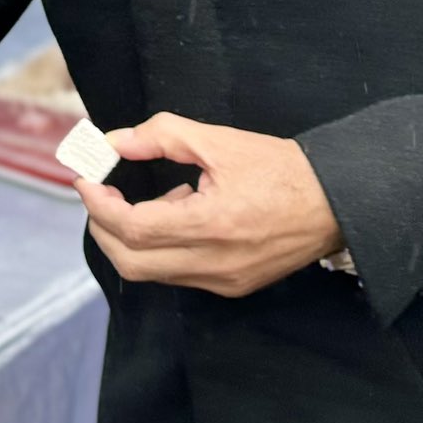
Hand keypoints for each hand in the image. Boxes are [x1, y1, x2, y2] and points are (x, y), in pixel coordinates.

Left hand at [74, 113, 345, 298]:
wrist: (337, 202)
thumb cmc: (281, 168)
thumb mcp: (219, 141)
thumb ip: (161, 136)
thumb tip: (113, 142)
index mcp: (212, 224)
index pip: (132, 228)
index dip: (98, 204)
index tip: (85, 178)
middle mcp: (215, 263)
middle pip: (131, 262)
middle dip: (102, 227)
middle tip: (98, 193)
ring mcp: (224, 281)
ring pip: (152, 273)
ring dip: (132, 238)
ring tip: (151, 200)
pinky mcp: (233, 287)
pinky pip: (177, 274)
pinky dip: (160, 248)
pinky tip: (178, 216)